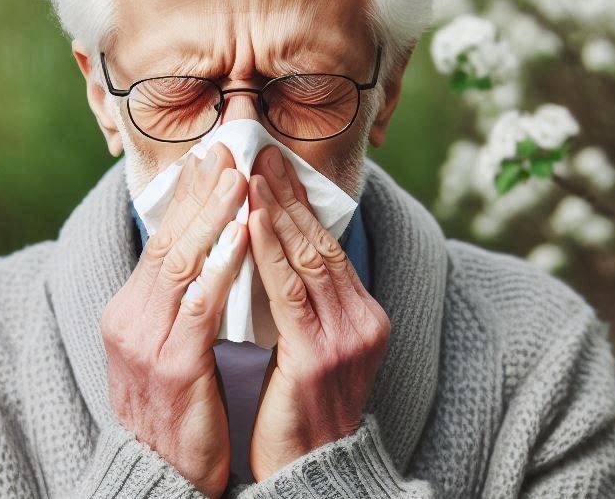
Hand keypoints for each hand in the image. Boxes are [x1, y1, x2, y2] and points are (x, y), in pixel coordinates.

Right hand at [100, 142, 248, 498]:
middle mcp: (129, 318)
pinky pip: (200, 303)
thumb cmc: (175, 409)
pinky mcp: (173, 366)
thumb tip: (204, 250)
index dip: (185, 196)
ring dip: (213, 214)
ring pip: (181, 260)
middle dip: (199, 192)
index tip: (208, 157)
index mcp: (128, 310)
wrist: (159, 476)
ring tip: (239, 178)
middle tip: (226, 150)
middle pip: (167, 239)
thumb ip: (179, 301)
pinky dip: (222, 263)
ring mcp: (147, 341)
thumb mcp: (165, 346)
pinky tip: (243, 234)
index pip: (159, 239)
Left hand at [245, 145, 390, 481]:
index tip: (273, 165)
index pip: (327, 245)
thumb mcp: (311, 348)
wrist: (314, 475)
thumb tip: (272, 251)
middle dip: (288, 193)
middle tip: (260, 150)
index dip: (299, 203)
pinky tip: (251, 221)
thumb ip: (301, 304)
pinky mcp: (321, 357)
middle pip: (321, 241)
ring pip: (308, 258)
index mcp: (362, 315)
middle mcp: (362, 320)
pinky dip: (269, 252)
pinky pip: (290, 293)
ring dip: (276, 210)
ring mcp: (347, 338)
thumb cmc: (299, 412)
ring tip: (252, 171)